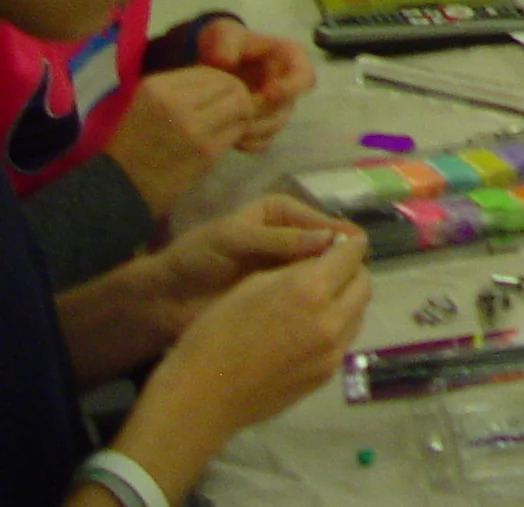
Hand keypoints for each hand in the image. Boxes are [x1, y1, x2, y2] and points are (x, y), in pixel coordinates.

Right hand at [104, 67, 255, 214]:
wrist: (116, 190)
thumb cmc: (128, 146)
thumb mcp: (143, 103)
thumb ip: (178, 89)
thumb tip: (218, 78)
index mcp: (157, 86)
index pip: (209, 71)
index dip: (222, 81)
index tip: (220, 96)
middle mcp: (176, 102)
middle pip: (230, 85)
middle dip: (238, 96)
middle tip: (233, 110)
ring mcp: (193, 127)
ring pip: (240, 106)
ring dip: (241, 115)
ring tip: (231, 125)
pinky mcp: (206, 152)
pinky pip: (236, 132)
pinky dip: (238, 134)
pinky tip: (227, 140)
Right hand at [147, 231, 370, 440]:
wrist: (202, 398)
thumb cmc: (216, 333)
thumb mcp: (251, 284)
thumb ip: (294, 267)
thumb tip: (322, 256)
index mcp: (311, 290)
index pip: (352, 255)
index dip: (349, 244)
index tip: (342, 242)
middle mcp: (332, 320)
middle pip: (364, 283)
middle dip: (352, 271)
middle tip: (332, 269)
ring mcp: (333, 351)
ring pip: (358, 313)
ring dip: (347, 300)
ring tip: (322, 298)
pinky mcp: (327, 374)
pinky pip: (344, 340)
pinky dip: (338, 326)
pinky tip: (311, 328)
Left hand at [150, 195, 361, 323]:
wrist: (164, 301)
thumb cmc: (196, 259)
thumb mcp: (233, 240)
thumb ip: (279, 240)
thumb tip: (330, 239)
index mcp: (282, 214)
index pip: (320, 220)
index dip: (338, 235)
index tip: (357, 249)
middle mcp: (291, 238)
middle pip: (327, 247)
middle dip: (338, 260)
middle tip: (354, 278)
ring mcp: (287, 270)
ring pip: (321, 273)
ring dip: (330, 283)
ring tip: (343, 297)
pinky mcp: (281, 297)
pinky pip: (307, 296)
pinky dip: (317, 302)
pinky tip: (327, 312)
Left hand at [194, 20, 315, 149]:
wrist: (212, 56)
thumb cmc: (225, 42)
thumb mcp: (224, 35)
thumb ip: (225, 44)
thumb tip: (223, 62)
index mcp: (290, 59)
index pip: (304, 76)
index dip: (290, 88)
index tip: (267, 94)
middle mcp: (288, 84)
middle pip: (287, 107)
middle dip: (263, 115)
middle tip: (238, 117)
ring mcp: (276, 106)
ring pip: (276, 126)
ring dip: (255, 131)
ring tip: (231, 130)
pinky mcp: (263, 122)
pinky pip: (264, 140)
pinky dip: (250, 143)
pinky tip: (232, 140)